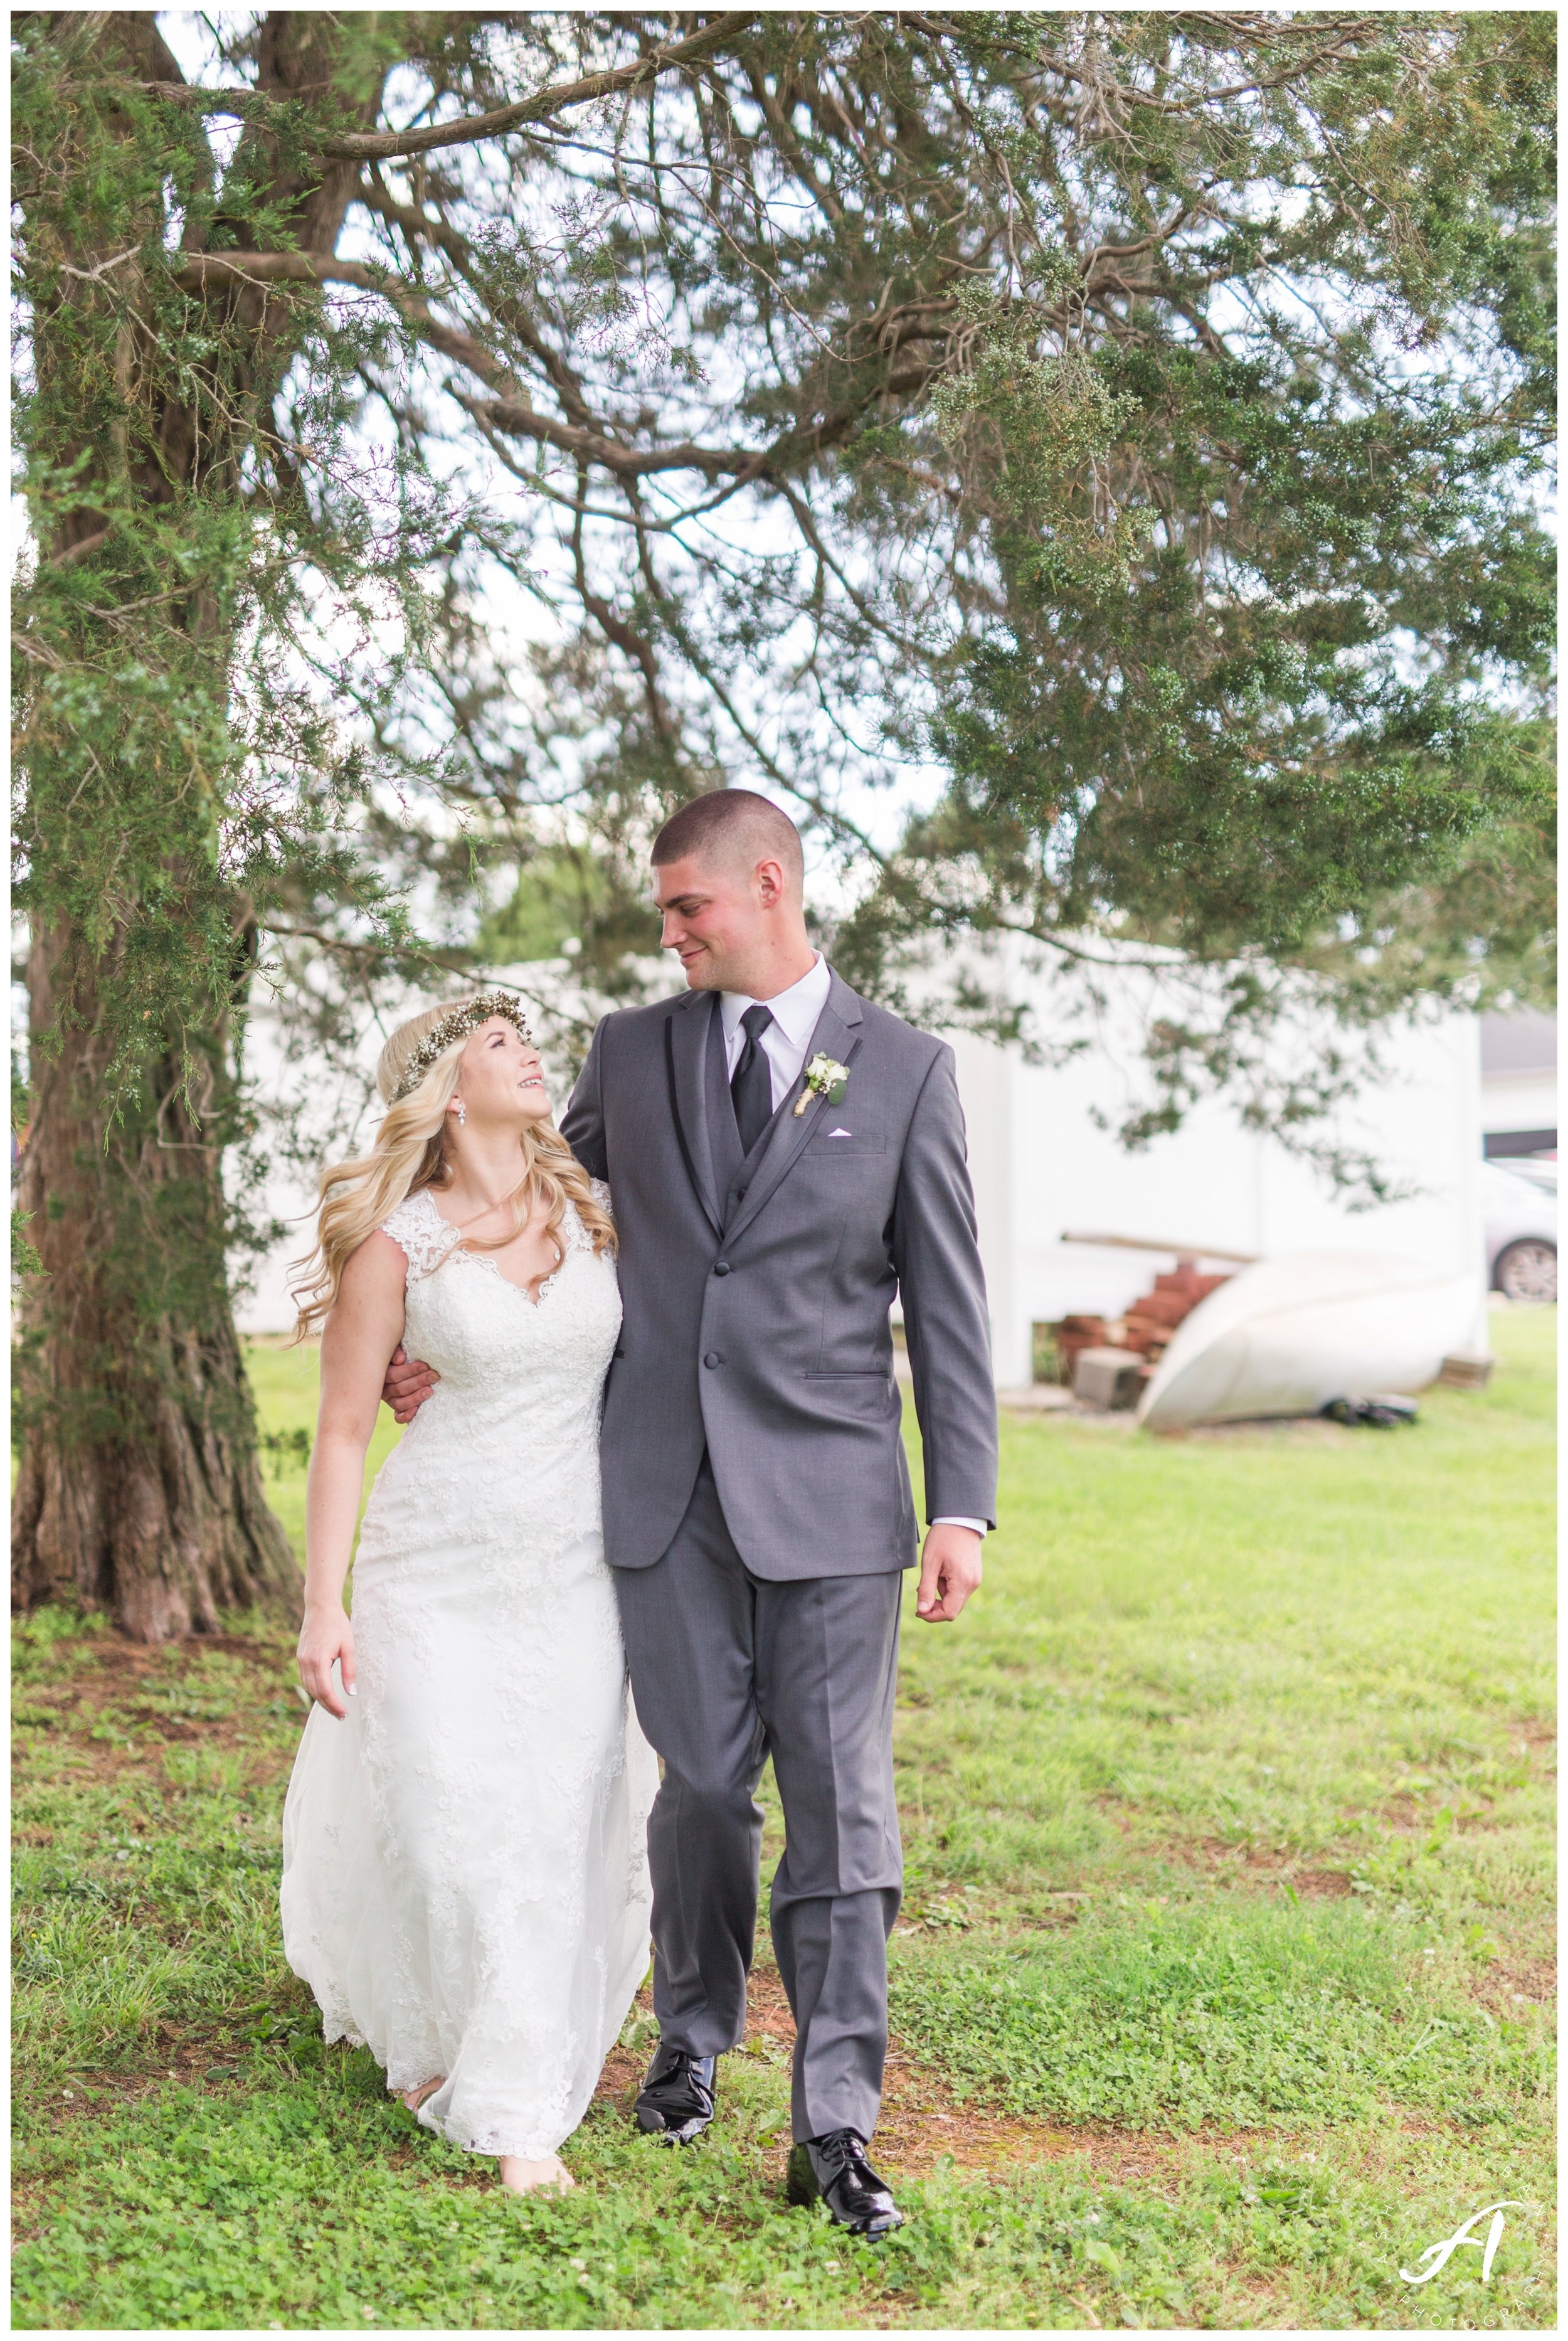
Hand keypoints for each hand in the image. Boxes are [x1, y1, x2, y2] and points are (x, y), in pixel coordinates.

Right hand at [297, 1604, 355, 1718]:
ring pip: (308, 1687)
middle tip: (341, 1716)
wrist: (320, 1607)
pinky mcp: (300, 1657)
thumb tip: (351, 1693)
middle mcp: (306, 1662)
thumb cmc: (338, 1625)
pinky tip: (324, 1693)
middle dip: (328, 1706)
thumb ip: (349, 1671)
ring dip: (320, 1699)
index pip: (325, 1691)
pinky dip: (314, 1689)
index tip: (344, 1713)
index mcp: (319, 1660)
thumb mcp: (349, 1647)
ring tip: (334, 1708)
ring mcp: (301, 1660)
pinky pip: (305, 1679)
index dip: (334, 1705)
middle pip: (315, 1693)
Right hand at [381, 1342, 438, 1423]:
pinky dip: (407, 1415)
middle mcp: (383, 1388)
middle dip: (418, 1381)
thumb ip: (396, 1350)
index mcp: (380, 1373)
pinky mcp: (397, 1409)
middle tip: (434, 1376)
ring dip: (416, 1397)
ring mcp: (389, 1399)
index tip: (425, 1366)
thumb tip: (400, 1360)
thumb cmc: (401, 1351)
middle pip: (399, 1389)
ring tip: (430, 1391)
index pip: (393, 1375)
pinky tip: (417, 1409)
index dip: (409, 1371)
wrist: (403, 1360)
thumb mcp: (396, 1345)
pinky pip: (399, 1417)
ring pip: (399, 1403)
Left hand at [915, 1523, 982, 1623]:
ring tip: (932, 1575)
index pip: (949, 1613)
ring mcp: (975, 1580)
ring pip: (956, 1600)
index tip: (918, 1610)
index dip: (932, 1616)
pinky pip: (960, 1590)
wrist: (960, 1519)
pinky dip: (948, 1588)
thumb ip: (926, 1589)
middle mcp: (973, 1584)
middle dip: (935, 1606)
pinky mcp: (974, 1576)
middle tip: (920, 1593)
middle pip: (953, 1609)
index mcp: (963, 1582)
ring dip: (941, 1595)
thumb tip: (922, 1611)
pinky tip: (940, 1573)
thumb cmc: (943, 1538)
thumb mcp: (930, 1563)